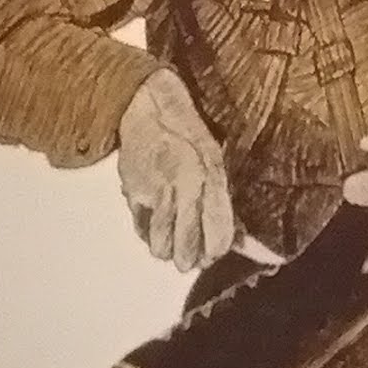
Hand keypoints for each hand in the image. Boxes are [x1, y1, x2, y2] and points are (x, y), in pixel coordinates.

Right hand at [116, 64, 240, 273]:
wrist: (150, 108)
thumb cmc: (188, 132)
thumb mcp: (215, 160)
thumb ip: (221, 199)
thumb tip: (235, 237)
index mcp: (210, 179)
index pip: (217, 237)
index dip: (215, 252)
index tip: (212, 254)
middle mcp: (184, 190)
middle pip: (185, 251)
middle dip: (190, 260)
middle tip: (191, 257)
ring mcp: (156, 193)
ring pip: (160, 248)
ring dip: (168, 250)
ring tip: (172, 242)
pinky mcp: (132, 193)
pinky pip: (141, 230)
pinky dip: (149, 233)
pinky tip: (156, 221)